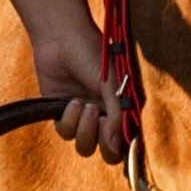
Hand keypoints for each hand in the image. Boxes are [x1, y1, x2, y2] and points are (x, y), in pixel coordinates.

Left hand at [32, 20, 124, 162]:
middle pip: (107, 153)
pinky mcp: (61, 113)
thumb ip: (117, 116)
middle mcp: (106, 117)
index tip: (122, 141)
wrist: (62, 37)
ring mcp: (84, 117)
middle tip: (103, 122)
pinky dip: (69, 120)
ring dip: (85, 131)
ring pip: (85, 147)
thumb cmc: (94, 55)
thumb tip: (118, 148)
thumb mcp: (113, 84)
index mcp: (124, 110)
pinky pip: (65, 132)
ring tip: (85, 106)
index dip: (126, 149)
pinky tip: (72, 102)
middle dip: (104, 144)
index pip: (129, 143)